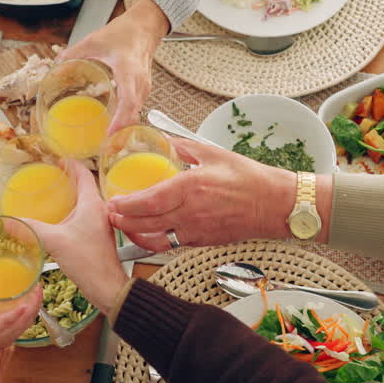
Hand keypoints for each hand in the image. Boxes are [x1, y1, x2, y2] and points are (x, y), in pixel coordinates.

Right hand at [0, 287, 42, 349]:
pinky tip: (37, 298)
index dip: (15, 315)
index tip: (24, 306)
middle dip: (33, 304)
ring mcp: (16, 333)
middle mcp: (7, 333)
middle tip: (37, 288)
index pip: (6, 322)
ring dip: (37, 305)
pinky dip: (36, 309)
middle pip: (24, 320)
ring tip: (39, 289)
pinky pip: (31, 320)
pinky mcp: (20, 332)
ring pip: (30, 320)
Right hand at [22, 160, 129, 315]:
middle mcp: (100, 210)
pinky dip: (72, 211)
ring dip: (71, 196)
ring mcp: (100, 223)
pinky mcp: (97, 236)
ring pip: (85, 202)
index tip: (58, 158)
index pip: (84, 173)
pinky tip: (59, 219)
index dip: (71, 164)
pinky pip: (84, 216)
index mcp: (93, 203)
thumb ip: (30, 228)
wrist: (106, 287)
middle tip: (51, 175)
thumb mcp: (54, 241)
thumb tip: (7, 220)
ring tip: (52, 194)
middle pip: (85, 186)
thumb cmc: (87, 261)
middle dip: (69, 179)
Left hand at [58, 0, 168, 134]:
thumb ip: (73, 53)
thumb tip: (55, 66)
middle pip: (133, 112)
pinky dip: (127, 118)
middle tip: (104, 146)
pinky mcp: (144, 89)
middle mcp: (140, 82)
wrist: (145, 26)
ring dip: (124, 127)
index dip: (120, 120)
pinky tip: (115, 124)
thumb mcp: (94, 40)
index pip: (129, 101)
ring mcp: (145, 86)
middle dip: (120, 131)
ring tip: (108, 140)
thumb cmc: (125, 32)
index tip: (109, 133)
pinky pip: (136, 108)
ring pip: (136, 112)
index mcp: (128, 70)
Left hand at [108, 138, 293, 249]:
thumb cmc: (249, 179)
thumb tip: (164, 139)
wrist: (274, 205)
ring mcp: (197, 230)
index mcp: (191, 187)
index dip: (127, 204)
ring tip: (123, 226)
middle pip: (147, 222)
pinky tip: (148, 232)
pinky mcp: (203, 241)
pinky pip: (173, 243)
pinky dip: (156, 239)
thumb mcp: (213, 153)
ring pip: (157, 238)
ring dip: (136, 234)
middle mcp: (191, 212)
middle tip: (109, 214)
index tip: (113, 201)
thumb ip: (184, 147)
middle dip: (123, 221)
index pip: (150, 200)